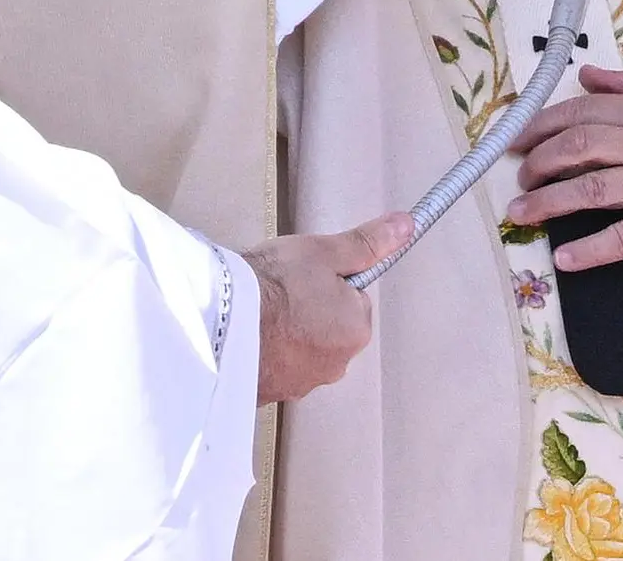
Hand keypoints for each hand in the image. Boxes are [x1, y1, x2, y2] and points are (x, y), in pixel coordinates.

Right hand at [241, 211, 412, 403]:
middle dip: (309, 310)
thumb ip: (367, 243)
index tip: (307, 276)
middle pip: (328, 327)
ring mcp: (299, 383)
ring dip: (286, 333)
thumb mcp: (325, 252)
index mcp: (355, 330)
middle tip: (281, 293)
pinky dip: (264, 353)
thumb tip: (404, 227)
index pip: (353, 300)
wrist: (218, 323)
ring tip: (261, 313)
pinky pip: (274, 368)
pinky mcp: (267, 394)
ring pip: (301, 348)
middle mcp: (334, 365)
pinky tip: (248, 336)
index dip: (329, 282)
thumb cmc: (271, 288)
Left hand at [505, 66, 622, 270]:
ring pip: (591, 190)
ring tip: (521, 212)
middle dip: (538, 162)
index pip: (585, 111)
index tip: (517, 138)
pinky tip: (564, 257)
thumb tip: (586, 74)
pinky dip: (588, 250)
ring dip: (547, 203)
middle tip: (518, 175)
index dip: (542, 124)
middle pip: (579, 146)